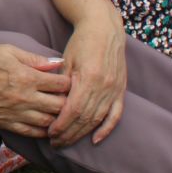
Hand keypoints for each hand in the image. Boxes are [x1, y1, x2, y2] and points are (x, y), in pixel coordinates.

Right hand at [0, 43, 72, 138]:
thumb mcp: (8, 50)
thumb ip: (34, 58)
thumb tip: (57, 62)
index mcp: (27, 77)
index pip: (61, 84)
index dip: (70, 82)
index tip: (70, 81)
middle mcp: (24, 98)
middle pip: (59, 105)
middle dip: (68, 101)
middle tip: (70, 98)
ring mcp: (15, 113)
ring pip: (48, 121)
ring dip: (58, 118)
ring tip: (61, 112)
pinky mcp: (5, 123)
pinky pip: (31, 133)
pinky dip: (43, 131)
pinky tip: (47, 127)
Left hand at [52, 12, 126, 146]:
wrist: (104, 28)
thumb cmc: (81, 42)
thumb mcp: (66, 60)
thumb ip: (61, 84)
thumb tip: (51, 107)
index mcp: (89, 77)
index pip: (74, 110)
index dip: (62, 124)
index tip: (50, 133)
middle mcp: (104, 86)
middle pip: (85, 118)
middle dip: (69, 133)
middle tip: (55, 143)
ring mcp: (115, 89)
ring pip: (98, 119)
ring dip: (82, 134)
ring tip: (68, 142)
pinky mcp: (121, 90)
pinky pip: (116, 114)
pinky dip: (107, 128)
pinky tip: (96, 139)